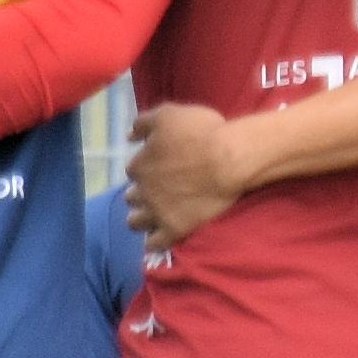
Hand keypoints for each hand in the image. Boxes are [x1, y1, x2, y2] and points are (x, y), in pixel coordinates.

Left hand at [127, 103, 248, 239]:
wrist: (228, 159)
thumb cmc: (201, 132)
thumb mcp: (168, 114)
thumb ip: (142, 123)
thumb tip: (128, 136)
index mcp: (140, 164)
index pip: (133, 170)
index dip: (146, 168)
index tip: (158, 167)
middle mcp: (143, 190)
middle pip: (131, 196)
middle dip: (141, 193)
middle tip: (157, 191)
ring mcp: (157, 212)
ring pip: (135, 221)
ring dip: (140, 217)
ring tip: (152, 216)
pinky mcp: (174, 229)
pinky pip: (154, 243)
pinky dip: (153, 241)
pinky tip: (158, 237)